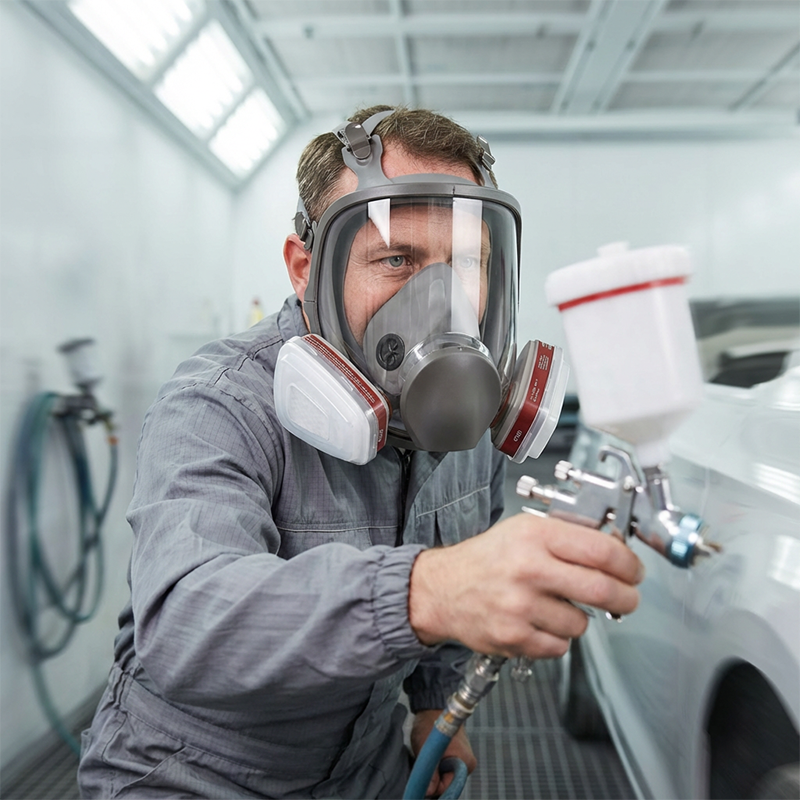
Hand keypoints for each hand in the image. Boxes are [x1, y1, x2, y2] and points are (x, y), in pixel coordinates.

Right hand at [408, 513, 643, 659]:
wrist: (442, 588)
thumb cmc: (486, 559)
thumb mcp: (523, 530)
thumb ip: (566, 537)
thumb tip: (616, 550)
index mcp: (534, 536)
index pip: (601, 550)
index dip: (629, 564)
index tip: (634, 571)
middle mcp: (528, 569)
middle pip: (603, 589)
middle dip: (627, 597)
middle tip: (627, 598)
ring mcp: (520, 606)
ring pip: (582, 623)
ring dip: (580, 618)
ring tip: (558, 606)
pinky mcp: (513, 637)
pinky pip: (560, 646)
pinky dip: (557, 638)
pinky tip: (539, 622)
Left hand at [410, 709, 475, 797]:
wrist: (432, 707)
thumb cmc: (430, 724)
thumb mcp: (426, 751)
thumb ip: (429, 775)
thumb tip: (428, 793)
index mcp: (464, 762)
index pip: (448, 787)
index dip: (432, 785)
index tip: (422, 778)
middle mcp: (467, 763)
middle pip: (448, 783)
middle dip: (434, 779)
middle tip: (424, 765)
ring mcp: (463, 759)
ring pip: (446, 776)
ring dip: (435, 773)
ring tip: (427, 758)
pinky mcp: (458, 755)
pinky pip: (446, 769)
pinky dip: (437, 767)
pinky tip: (431, 757)